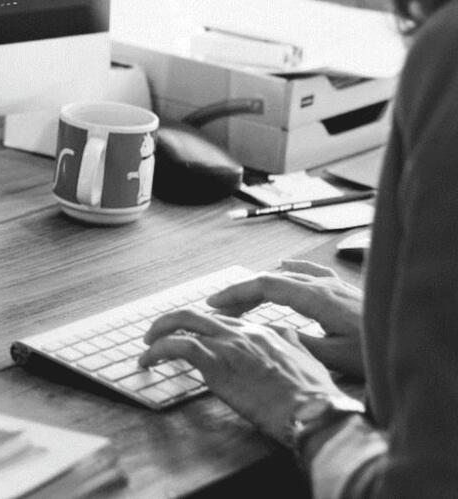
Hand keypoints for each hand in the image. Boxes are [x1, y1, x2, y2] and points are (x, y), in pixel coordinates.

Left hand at [139, 310, 341, 443]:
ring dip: (158, 333)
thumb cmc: (313, 397)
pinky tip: (148, 361)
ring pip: (182, 322)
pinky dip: (157, 350)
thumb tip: (285, 337)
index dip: (201, 327)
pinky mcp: (216, 361)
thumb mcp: (308, 361)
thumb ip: (291, 345)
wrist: (312, 411)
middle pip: (196, 314)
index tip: (188, 336)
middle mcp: (242, 331)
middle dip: (171, 321)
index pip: (222, 320)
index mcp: (263, 331)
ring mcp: (228, 344)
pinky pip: (177, 345)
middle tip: (155, 334)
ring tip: (147, 347)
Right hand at [207, 260, 364, 378]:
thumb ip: (295, 342)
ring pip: (286, 276)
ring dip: (261, 286)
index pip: (265, 286)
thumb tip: (265, 336)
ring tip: (242, 301)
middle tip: (218, 308)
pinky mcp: (342, 290)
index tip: (214, 303)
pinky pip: (307, 272)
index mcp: (315, 297)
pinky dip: (288, 271)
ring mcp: (333, 284)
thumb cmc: (373, 351)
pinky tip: (284, 267)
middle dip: (241, 292)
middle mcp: (321, 285)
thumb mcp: (332, 355)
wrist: (408, 338)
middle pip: (271, 279)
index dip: (236, 293)